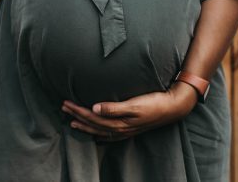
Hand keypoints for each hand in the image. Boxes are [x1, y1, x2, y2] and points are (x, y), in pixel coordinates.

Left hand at [61, 81, 197, 141]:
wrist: (173, 107)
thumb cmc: (154, 102)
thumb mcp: (134, 104)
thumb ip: (114, 108)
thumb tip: (94, 108)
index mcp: (119, 122)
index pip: (93, 118)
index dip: (78, 111)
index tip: (66, 103)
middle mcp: (121, 129)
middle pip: (94, 124)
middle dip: (77, 116)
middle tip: (63, 108)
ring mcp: (126, 130)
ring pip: (100, 130)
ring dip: (86, 125)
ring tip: (73, 121)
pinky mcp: (132, 128)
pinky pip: (110, 135)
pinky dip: (100, 134)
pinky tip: (97, 135)